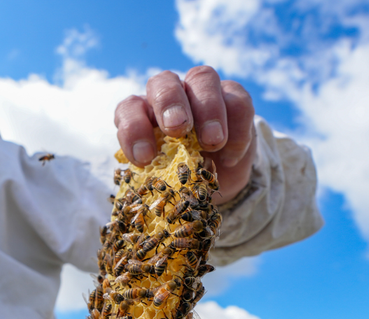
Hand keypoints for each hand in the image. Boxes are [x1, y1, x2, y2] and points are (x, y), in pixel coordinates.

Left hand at [114, 66, 255, 204]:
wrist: (211, 184)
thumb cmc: (176, 180)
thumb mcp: (162, 181)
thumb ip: (156, 176)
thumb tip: (149, 191)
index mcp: (142, 114)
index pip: (130, 108)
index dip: (133, 128)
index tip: (145, 157)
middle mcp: (169, 95)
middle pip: (163, 81)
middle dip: (169, 104)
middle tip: (177, 130)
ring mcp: (202, 91)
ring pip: (202, 78)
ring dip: (208, 108)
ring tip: (212, 141)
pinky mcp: (234, 98)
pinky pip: (238, 101)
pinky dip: (236, 128)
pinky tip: (230, 156)